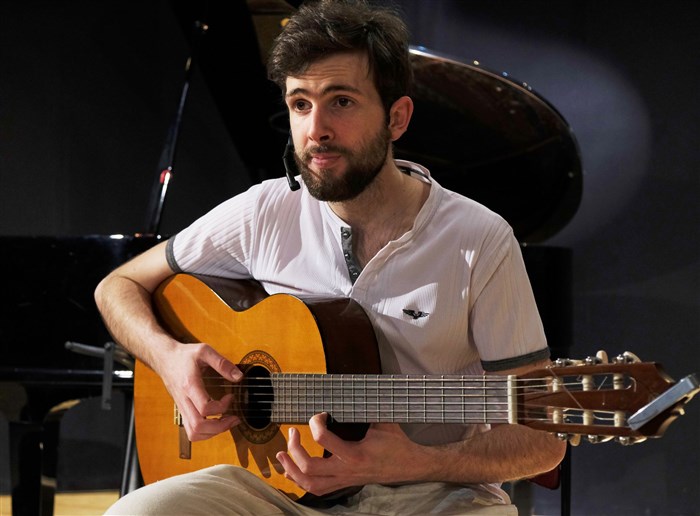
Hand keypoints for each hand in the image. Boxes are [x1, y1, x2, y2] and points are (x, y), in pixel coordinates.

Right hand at [158, 342, 242, 440]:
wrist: (165, 359)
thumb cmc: (184, 355)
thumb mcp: (204, 351)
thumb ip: (222, 363)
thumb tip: (238, 377)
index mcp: (189, 385)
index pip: (205, 408)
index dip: (222, 407)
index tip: (230, 396)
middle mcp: (184, 400)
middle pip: (198, 427)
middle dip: (220, 427)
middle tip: (234, 418)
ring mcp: (182, 408)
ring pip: (194, 433)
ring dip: (213, 432)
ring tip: (227, 422)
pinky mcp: (182, 411)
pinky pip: (191, 431)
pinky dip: (205, 432)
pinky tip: (216, 422)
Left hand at [275, 413, 425, 495]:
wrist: (410, 466)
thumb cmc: (396, 442)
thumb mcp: (382, 420)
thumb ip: (365, 407)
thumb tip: (352, 388)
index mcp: (355, 453)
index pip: (324, 439)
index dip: (315, 423)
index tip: (319, 414)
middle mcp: (346, 470)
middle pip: (309, 468)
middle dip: (295, 449)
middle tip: (292, 431)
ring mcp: (344, 480)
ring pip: (309, 484)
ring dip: (291, 470)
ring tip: (281, 454)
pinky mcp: (344, 483)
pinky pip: (317, 489)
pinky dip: (300, 481)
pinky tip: (291, 470)